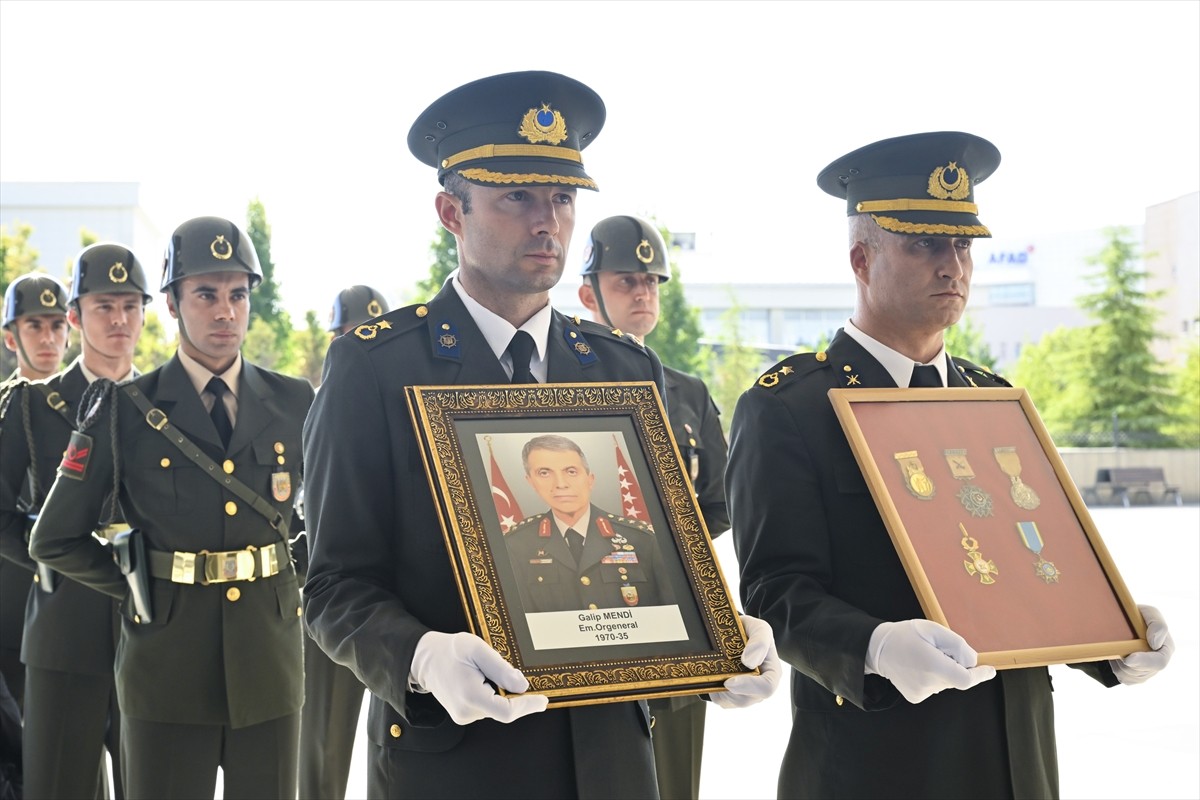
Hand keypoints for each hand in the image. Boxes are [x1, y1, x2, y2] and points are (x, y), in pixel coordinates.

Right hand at [410, 631, 548, 724]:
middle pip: (504, 709)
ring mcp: (464, 715)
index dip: (527, 706)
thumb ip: (500, 668)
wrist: (425, 659)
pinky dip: (491, 694)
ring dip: (500, 692)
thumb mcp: (477, 649)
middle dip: (512, 693)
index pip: (507, 712)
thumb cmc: (450, 651)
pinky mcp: (463, 715)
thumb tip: (522, 685)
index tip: (543, 700)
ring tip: (484, 671)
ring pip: (496, 708)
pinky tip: (481, 679)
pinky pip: (487, 707)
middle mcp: (466, 712)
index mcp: (470, 696)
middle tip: (507, 672)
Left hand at [713, 614, 781, 708]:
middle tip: (716, 676)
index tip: (729, 681)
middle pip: (745, 700)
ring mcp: (745, 694)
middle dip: (728, 691)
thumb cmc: (751, 631)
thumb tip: (750, 662)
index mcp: (772, 673)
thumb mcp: (760, 628)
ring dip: (719, 690)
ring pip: (730, 702)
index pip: (766, 688)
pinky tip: (713, 675)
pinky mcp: (731, 696)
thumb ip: (760, 641)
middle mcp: (760, 688)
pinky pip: (720, 700)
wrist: (736, 631)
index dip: (748, 687)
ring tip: (715, 671)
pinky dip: (713, 689)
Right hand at [867, 619, 995, 703]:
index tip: (989, 670)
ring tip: (923, 657)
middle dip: (955, 664)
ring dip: (942, 671)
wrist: (878, 649)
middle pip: (956, 677)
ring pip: (946, 682)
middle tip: (937, 649)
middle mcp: (928, 683)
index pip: (966, 679)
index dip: (980, 676)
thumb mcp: (933, 629)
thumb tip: (973, 661)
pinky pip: (935, 687)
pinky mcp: (916, 696)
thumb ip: (957, 645)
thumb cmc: (905, 635)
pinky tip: (918, 668)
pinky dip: (932, 677)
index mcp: (933, 665)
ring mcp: (921, 692)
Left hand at [1110, 604, 1174, 685]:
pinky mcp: (1133, 678)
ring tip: (1118, 647)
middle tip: (1117, 651)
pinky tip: (1117, 655)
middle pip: (1139, 670)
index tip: (1129, 658)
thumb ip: (1157, 625)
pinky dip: (1114, 665)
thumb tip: (1155, 644)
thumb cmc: (1139, 617)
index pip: (1159, 662)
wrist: (1123, 625)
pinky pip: (1121, 676)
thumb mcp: (1149, 613)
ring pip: (1128, 674)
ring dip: (1118, 661)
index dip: (1144, 661)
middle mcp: (1158, 663)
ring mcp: (1146, 672)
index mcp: (1166, 648)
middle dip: (1126, 661)